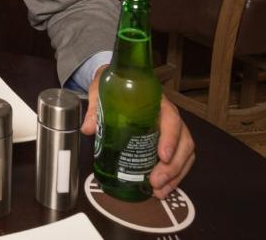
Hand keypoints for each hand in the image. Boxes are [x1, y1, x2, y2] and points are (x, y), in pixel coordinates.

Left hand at [82, 65, 195, 198]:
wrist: (117, 82)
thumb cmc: (113, 87)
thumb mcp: (101, 91)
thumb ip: (96, 108)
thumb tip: (89, 129)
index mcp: (157, 103)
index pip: (171, 120)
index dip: (170, 139)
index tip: (163, 156)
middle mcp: (170, 117)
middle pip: (184, 142)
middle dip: (173, 166)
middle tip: (156, 181)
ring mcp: (172, 131)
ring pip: (185, 154)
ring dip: (175, 175)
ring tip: (159, 191)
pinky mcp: (169, 143)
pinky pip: (180, 160)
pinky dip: (174, 177)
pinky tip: (161, 189)